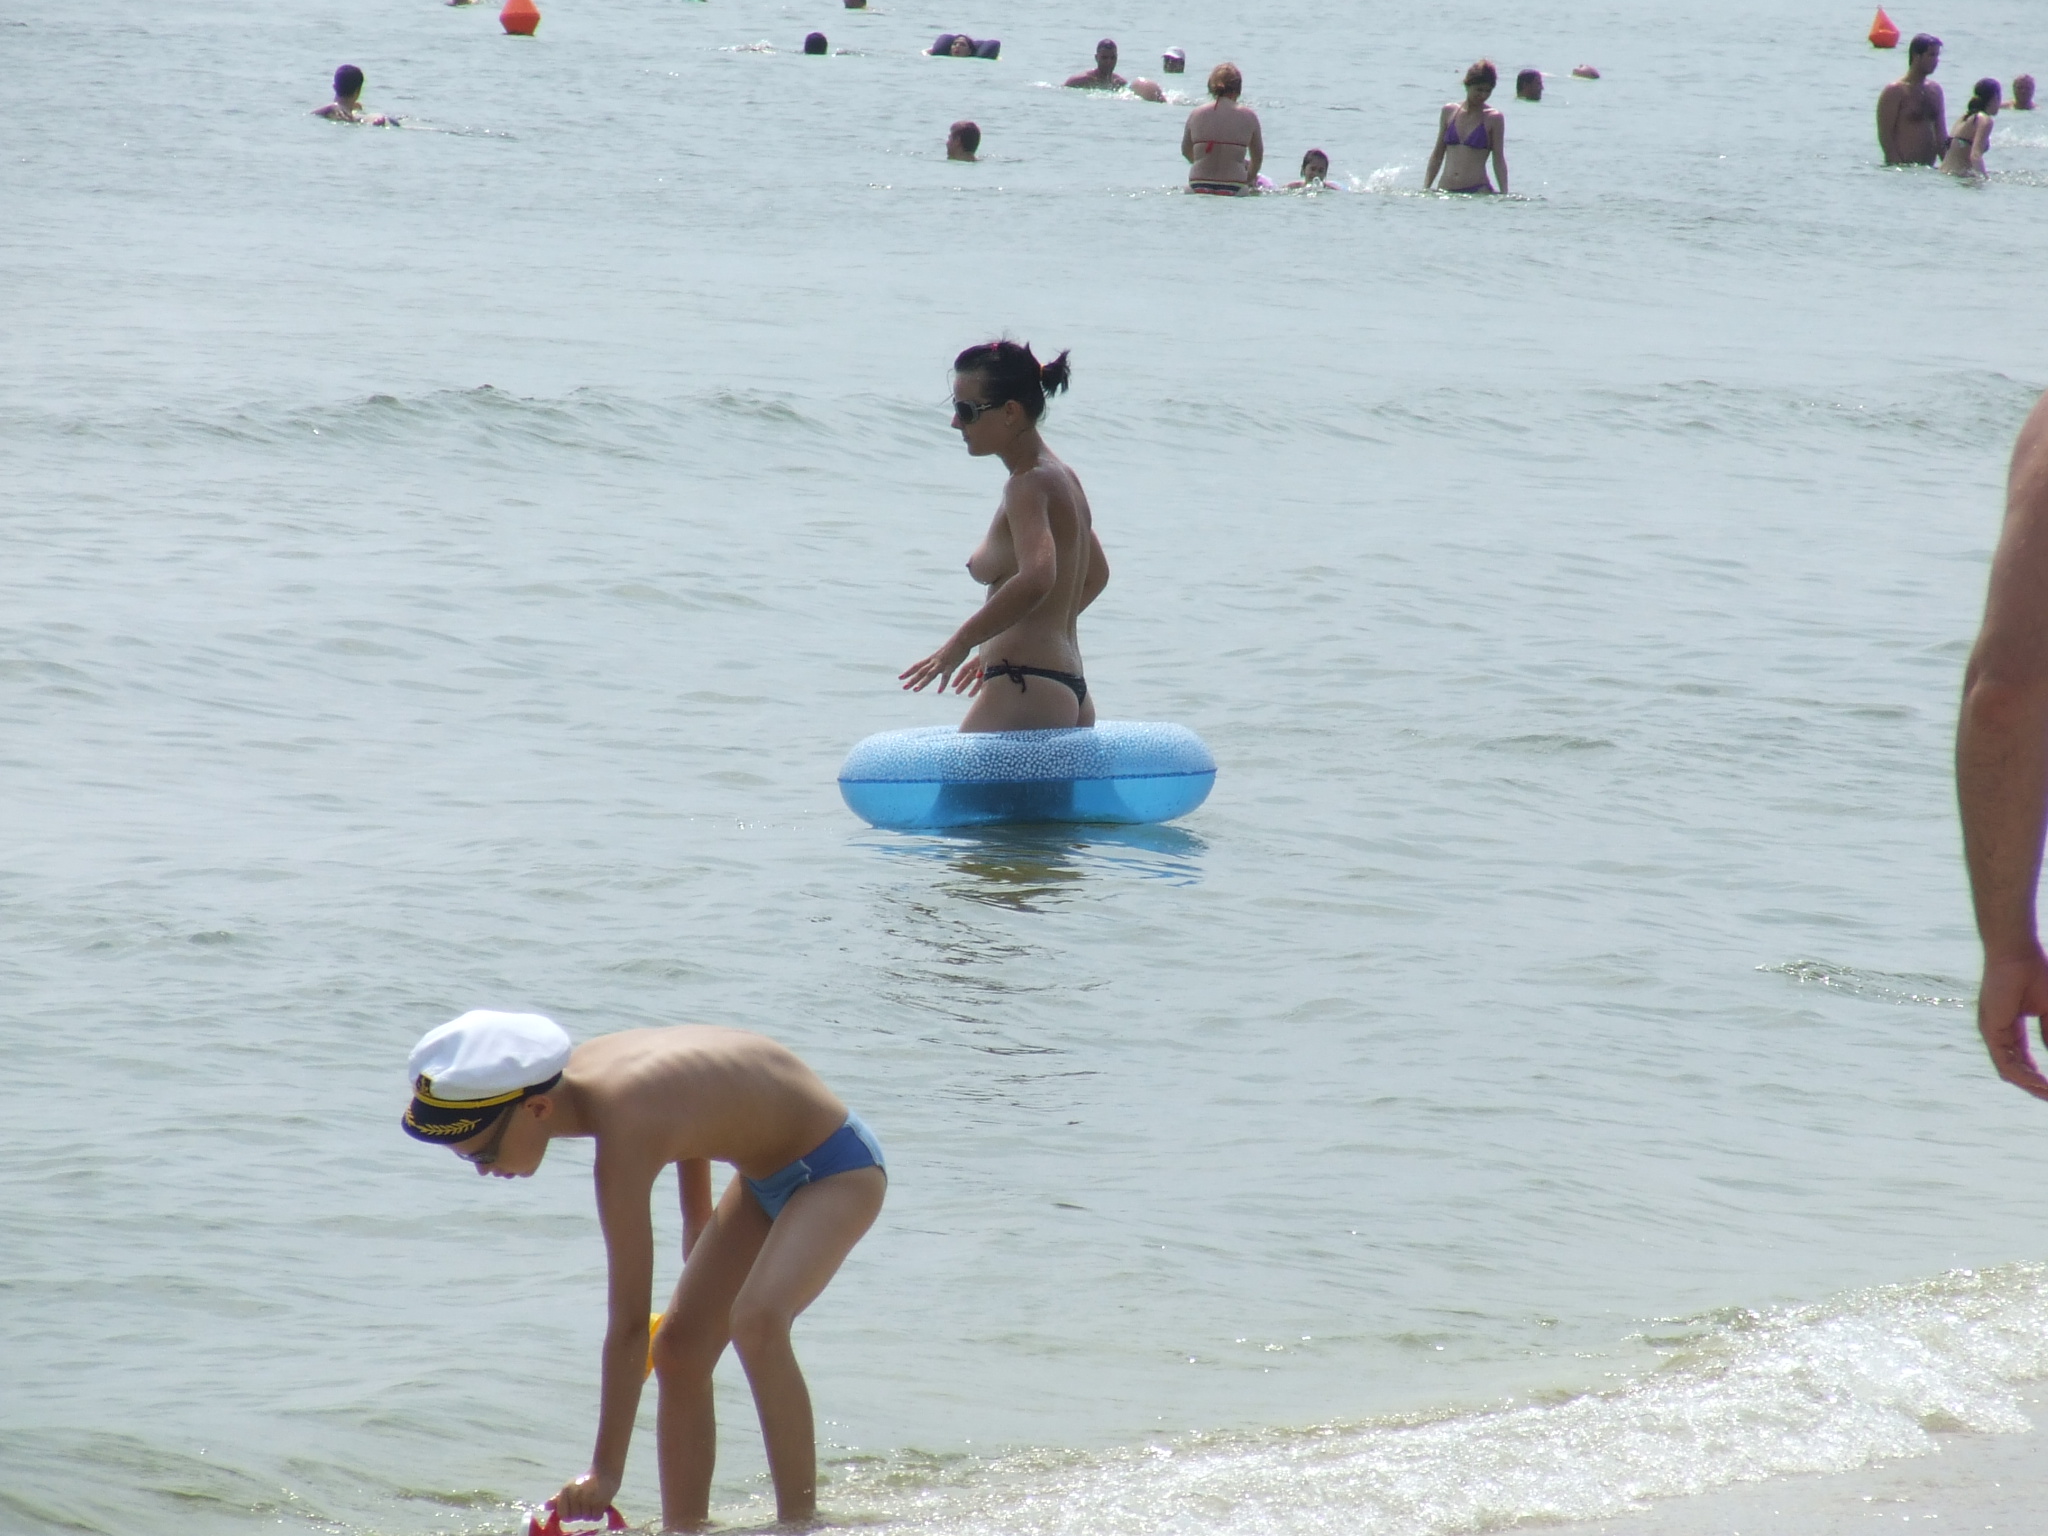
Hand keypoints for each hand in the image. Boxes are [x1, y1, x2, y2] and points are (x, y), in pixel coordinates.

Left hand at [553, 1469, 620, 1521]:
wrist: (606, 1470)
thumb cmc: (586, 1480)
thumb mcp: (570, 1487)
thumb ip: (557, 1499)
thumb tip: (544, 1507)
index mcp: (566, 1490)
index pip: (564, 1516)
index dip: (570, 1515)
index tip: (576, 1508)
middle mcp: (575, 1494)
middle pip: (575, 1518)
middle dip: (581, 1514)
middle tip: (587, 1503)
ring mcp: (588, 1497)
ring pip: (586, 1518)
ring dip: (591, 1514)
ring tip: (594, 1502)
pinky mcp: (600, 1500)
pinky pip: (596, 1517)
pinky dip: (598, 1514)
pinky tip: (600, 1504)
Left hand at [899, 638, 980, 694]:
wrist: (962, 639)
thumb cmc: (955, 645)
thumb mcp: (944, 654)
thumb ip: (939, 660)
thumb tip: (936, 664)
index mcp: (932, 659)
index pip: (917, 666)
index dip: (908, 672)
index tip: (900, 677)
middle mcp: (934, 661)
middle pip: (920, 671)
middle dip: (911, 679)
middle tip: (903, 687)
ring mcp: (941, 663)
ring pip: (929, 674)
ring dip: (922, 682)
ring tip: (915, 690)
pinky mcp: (950, 665)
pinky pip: (945, 676)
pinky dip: (942, 684)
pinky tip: (939, 692)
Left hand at [1977, 948, 2047, 1099]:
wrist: (2017, 954)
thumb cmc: (2035, 974)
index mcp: (2009, 1027)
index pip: (2022, 1059)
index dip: (2038, 1074)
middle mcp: (1997, 1032)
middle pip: (2015, 1068)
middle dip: (2034, 1086)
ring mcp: (1992, 1032)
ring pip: (2009, 1070)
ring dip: (2031, 1085)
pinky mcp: (1990, 1030)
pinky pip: (2005, 1062)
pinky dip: (2023, 1076)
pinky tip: (2040, 1084)